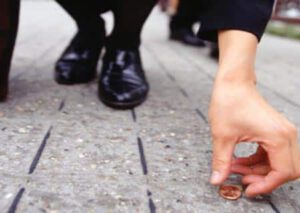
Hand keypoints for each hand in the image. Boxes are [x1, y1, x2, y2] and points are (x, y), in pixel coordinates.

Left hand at [209, 79, 299, 196]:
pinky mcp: (275, 130)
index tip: (247, 189)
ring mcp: (282, 132)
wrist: (233, 83)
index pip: (282, 172)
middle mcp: (286, 135)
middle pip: (285, 170)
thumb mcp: (222, 136)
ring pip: (279, 162)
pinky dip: (258, 161)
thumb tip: (217, 180)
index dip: (265, 185)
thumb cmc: (229, 102)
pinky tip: (240, 161)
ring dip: (259, 170)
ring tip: (235, 169)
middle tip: (242, 180)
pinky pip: (273, 153)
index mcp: (278, 137)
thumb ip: (222, 161)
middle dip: (264, 179)